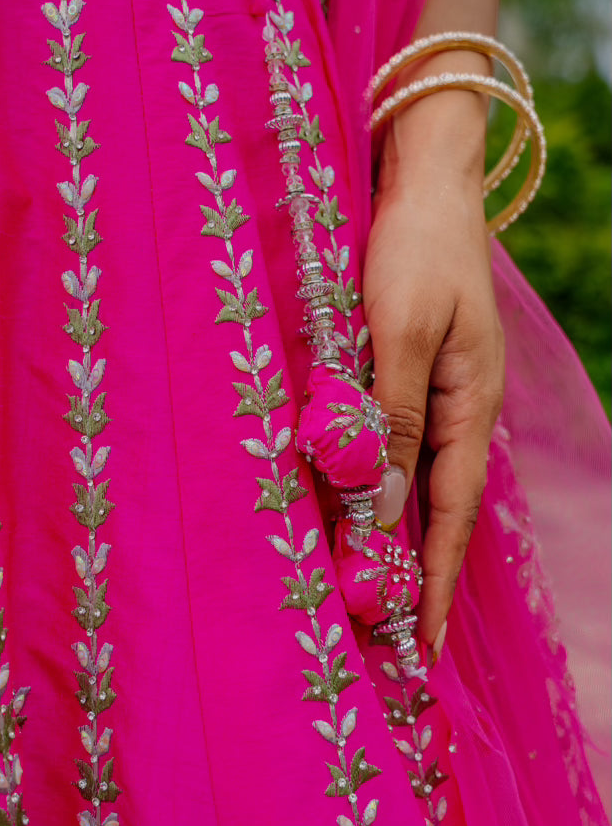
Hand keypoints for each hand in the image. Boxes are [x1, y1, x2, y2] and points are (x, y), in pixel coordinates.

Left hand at [363, 106, 504, 652]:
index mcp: (467, 408)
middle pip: (436, 508)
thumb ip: (392, 417)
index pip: (448, 515)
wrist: (425, 180)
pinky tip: (358, 505)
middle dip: (414, 573)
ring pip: (412, 480)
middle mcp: (457, 410)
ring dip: (393, 536)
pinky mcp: (408, 371)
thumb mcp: (402, 331)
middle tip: (390, 638)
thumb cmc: (413, 249)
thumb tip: (380, 507)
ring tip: (371, 592)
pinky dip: (378, 485)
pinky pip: (395, 444)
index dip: (430, 580)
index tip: (417, 644)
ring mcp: (436, 391)